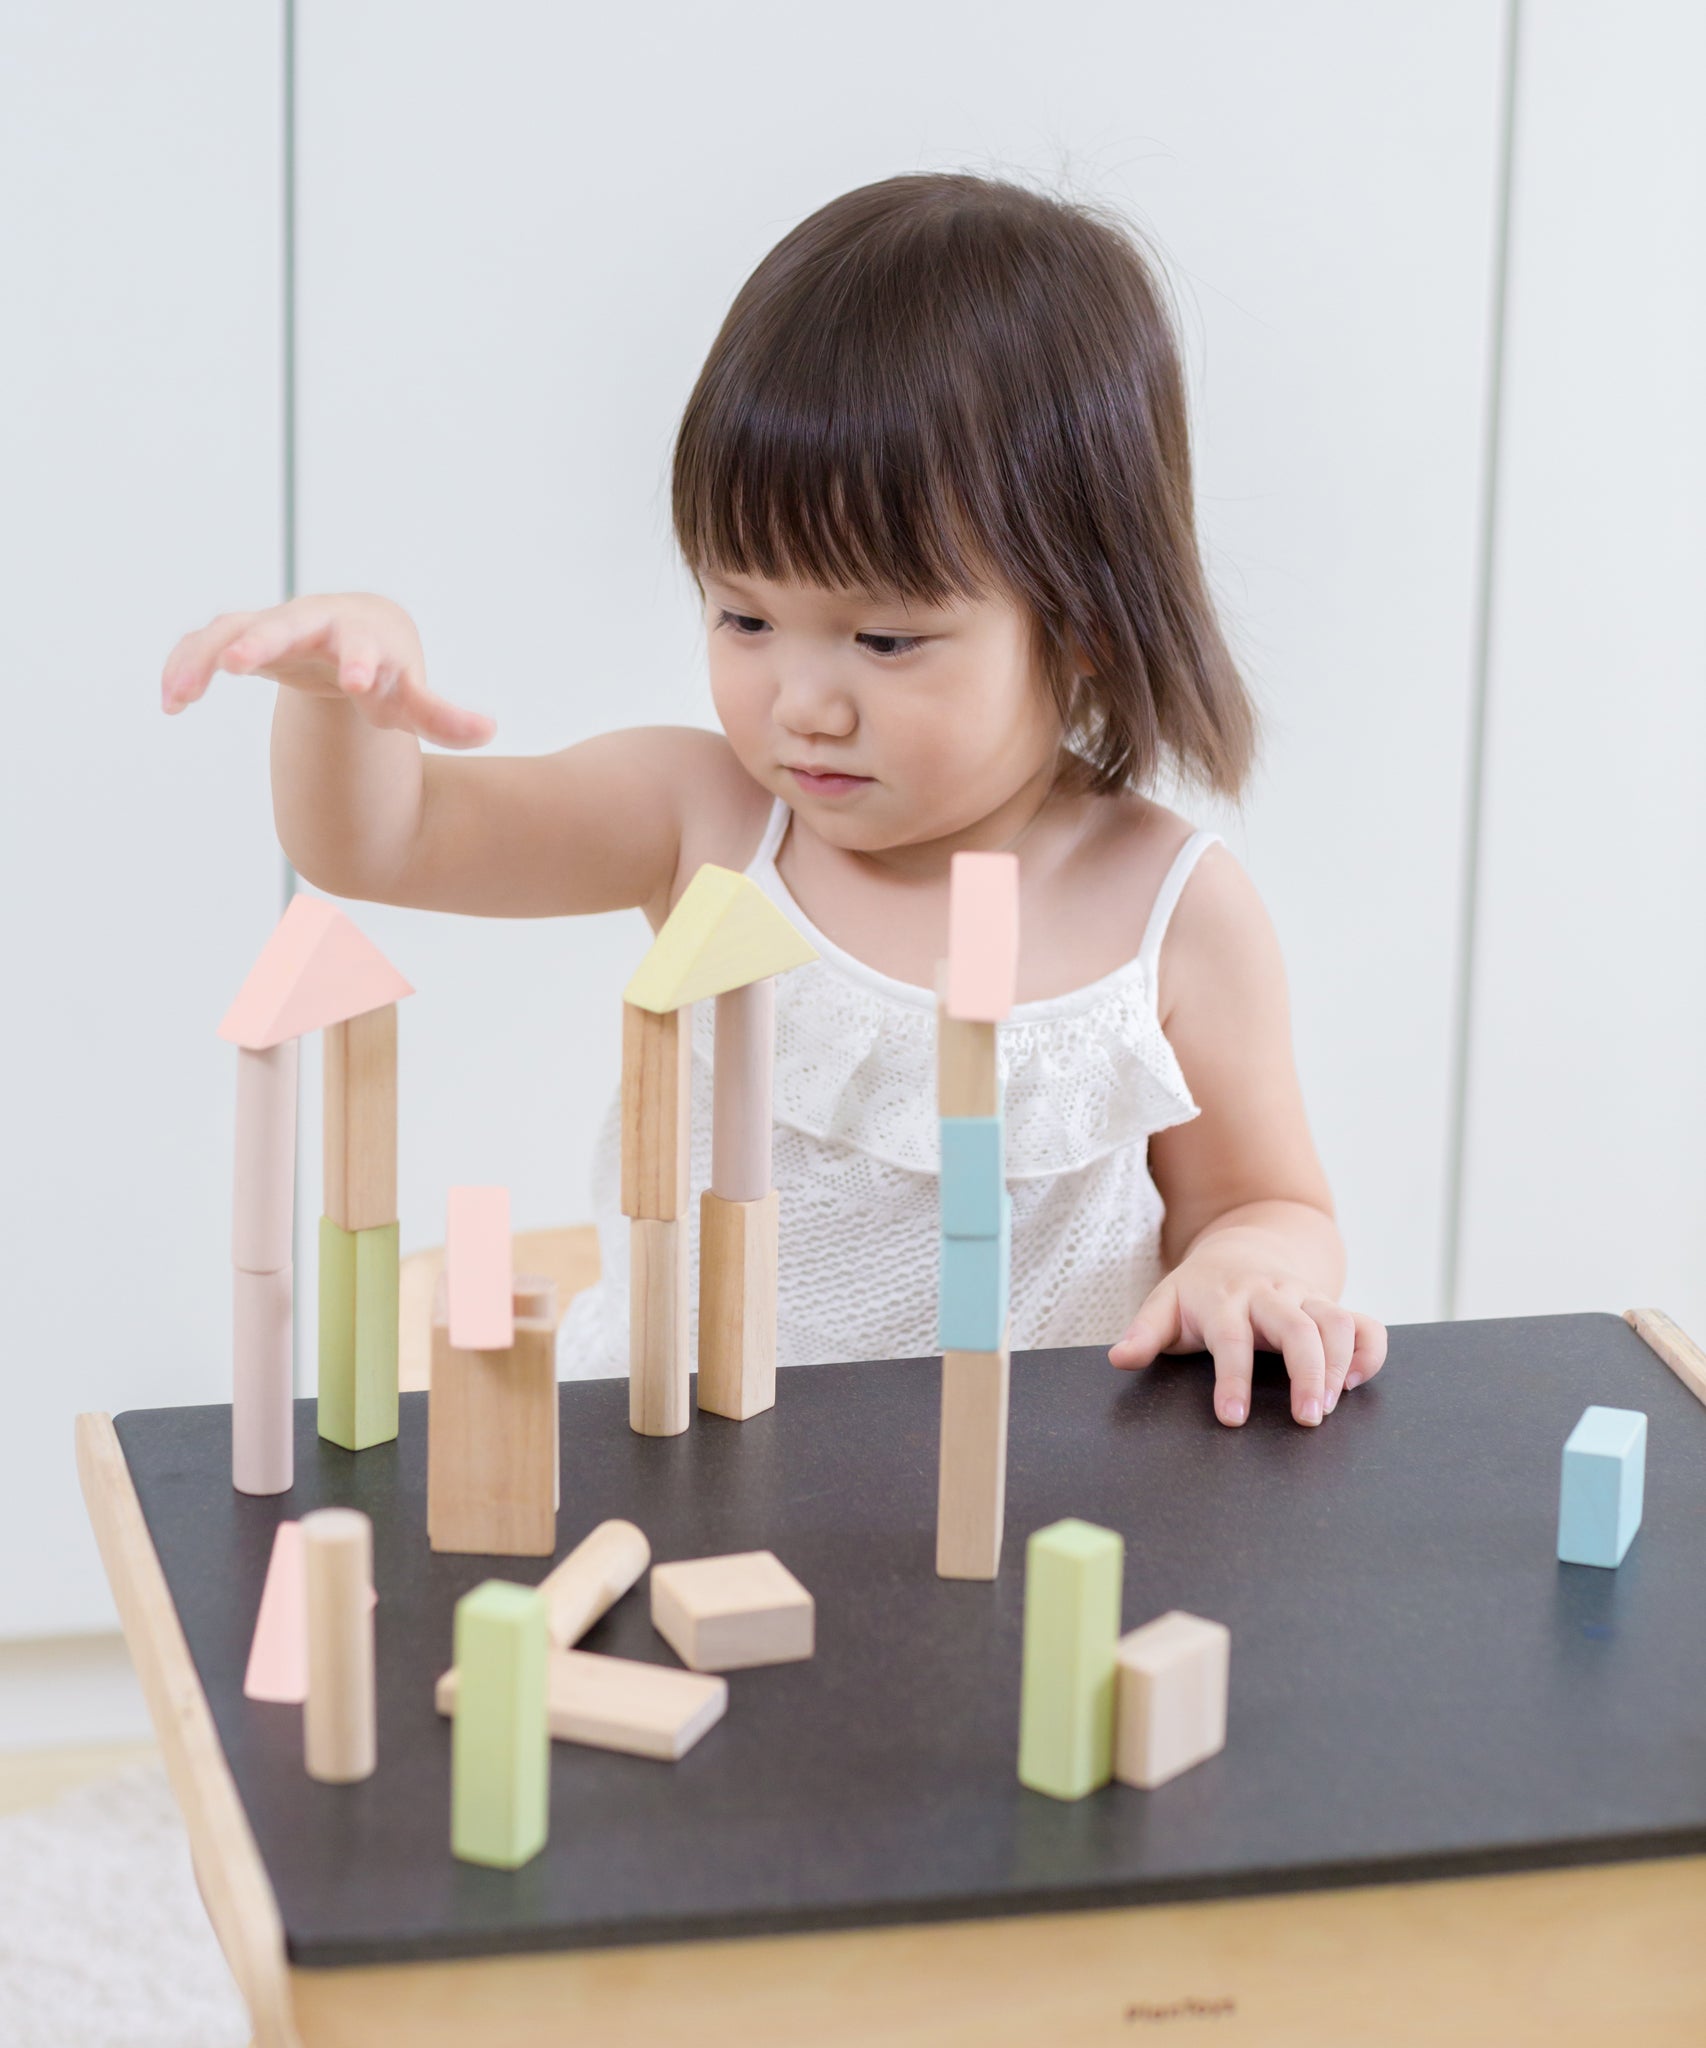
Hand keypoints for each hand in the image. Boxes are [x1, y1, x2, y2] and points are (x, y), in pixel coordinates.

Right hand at [160, 592, 495, 748]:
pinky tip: (171, 700)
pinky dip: (184, 665)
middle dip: (262, 641)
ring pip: (231, 630)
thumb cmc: (387, 672)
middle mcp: (311, 622)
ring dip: (204, 657)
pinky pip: (203, 644)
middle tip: (237, 664)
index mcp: (359, 636)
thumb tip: (488, 731)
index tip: (360, 683)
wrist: (356, 636)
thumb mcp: (411, 699)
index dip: (361, 663)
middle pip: (285, 625)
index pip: (360, 646)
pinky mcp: (239, 638)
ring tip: (181, 694)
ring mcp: (270, 626)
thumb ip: (444, 717)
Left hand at [1108, 1233, 1386, 1427]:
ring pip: (1336, 1322)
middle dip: (1306, 1373)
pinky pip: (1364, 1324)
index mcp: (1225, 1299)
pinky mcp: (1332, 1306)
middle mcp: (1271, 1295)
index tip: (1231, 1418)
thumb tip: (1119, 1358)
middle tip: (1307, 1420)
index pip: (1230, 1338)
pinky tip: (1355, 1383)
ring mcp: (1306, 1298)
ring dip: (1339, 1365)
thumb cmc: (1201, 1288)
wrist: (1245, 1246)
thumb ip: (1145, 1332)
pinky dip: (1369, 1352)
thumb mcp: (1166, 1302)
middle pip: (1298, 1327)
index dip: (1232, 1378)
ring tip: (1329, 1408)